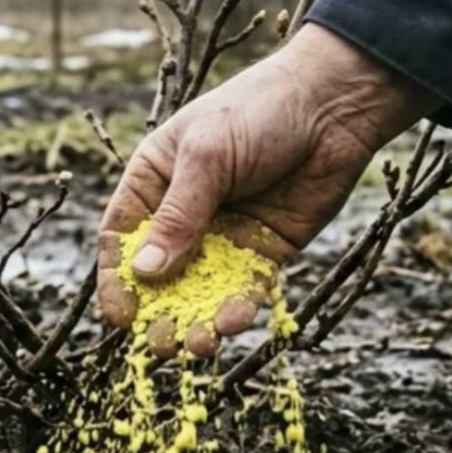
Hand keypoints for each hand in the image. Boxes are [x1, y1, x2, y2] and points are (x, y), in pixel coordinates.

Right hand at [97, 24, 439, 357]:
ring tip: (197, 346)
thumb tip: (144, 273)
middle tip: (161, 344)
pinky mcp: (264, 250)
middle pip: (159, 273)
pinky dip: (236, 309)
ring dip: (195, 320)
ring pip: (200, 288)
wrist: (334, 106)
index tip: (120, 319)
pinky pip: (244, 288)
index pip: (123, 238)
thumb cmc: (258, 111)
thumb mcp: (207, 159)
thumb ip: (178, 216)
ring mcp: (224, 234)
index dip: (117, 280)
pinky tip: (231, 324)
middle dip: (158, 312)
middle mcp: (184, 213)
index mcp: (154, 181)